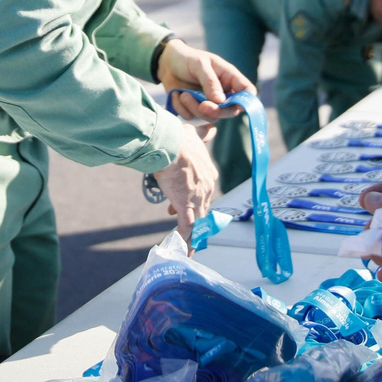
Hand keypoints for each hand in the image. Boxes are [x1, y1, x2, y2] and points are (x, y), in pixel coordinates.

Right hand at [153, 126, 217, 245]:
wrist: (171, 144)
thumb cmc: (179, 139)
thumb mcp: (195, 135)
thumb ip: (204, 135)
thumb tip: (211, 129)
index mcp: (209, 174)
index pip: (204, 192)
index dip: (194, 198)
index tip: (180, 201)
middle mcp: (207, 188)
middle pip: (202, 208)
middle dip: (191, 215)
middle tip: (176, 217)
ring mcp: (198, 198)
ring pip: (197, 222)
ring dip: (192, 234)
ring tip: (187, 246)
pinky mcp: (186, 206)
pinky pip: (188, 229)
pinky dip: (187, 241)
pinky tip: (184, 252)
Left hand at [157, 39, 247, 125]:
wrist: (166, 64)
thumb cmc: (187, 59)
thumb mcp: (199, 64)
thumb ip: (210, 81)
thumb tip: (221, 101)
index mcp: (230, 78)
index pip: (247, 92)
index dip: (246, 101)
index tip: (235, 106)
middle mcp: (223, 93)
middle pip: (230, 111)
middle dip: (217, 111)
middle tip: (203, 106)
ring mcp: (210, 103)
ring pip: (210, 118)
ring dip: (195, 108)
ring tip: (183, 94)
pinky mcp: (195, 110)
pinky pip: (193, 118)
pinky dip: (182, 108)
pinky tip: (177, 95)